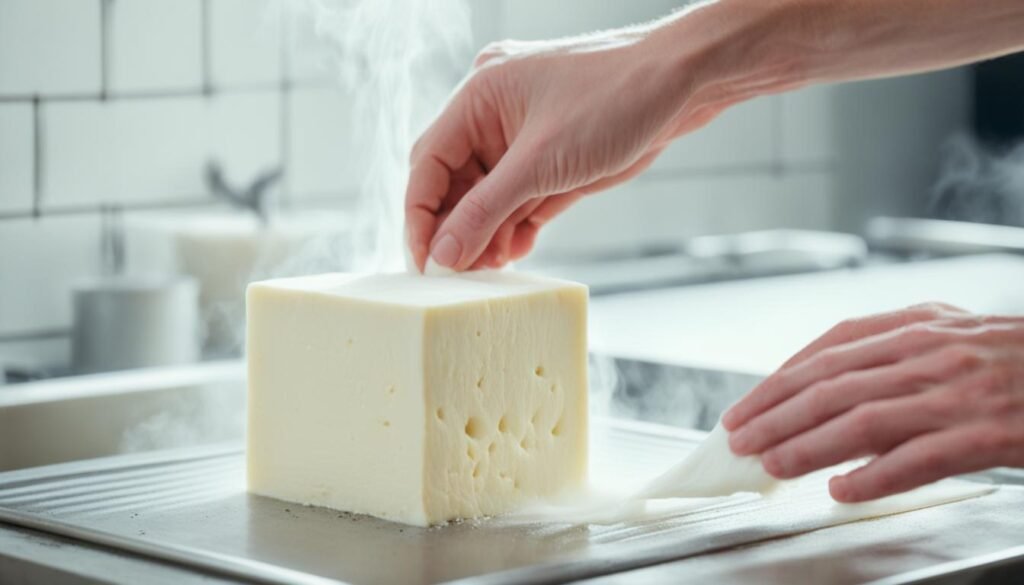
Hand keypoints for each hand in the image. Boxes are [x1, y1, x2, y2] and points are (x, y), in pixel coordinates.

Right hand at [404, 24, 733, 271]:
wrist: (684, 84)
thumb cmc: (616, 98)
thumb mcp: (542, 163)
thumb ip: (486, 211)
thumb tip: (444, 253)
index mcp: (477, 98)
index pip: (427, 164)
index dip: (420, 217)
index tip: (425, 262)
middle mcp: (493, 116)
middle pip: (454, 184)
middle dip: (456, 230)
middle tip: (459, 273)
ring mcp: (523, 139)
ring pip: (487, 197)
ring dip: (486, 234)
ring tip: (492, 268)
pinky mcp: (552, 159)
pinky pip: (518, 199)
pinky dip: (515, 226)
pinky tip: (516, 250)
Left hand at [723, 303, 1023, 502]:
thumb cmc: (1013, 357)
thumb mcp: (950, 333)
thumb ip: (890, 350)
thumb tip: (822, 381)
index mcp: (918, 325)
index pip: (828, 351)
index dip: (778, 381)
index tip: (744, 408)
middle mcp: (931, 353)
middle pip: (833, 385)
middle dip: (777, 415)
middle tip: (740, 440)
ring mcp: (959, 392)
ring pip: (865, 419)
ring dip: (809, 444)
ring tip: (773, 464)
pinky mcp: (989, 432)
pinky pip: (920, 458)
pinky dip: (875, 475)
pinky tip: (842, 489)